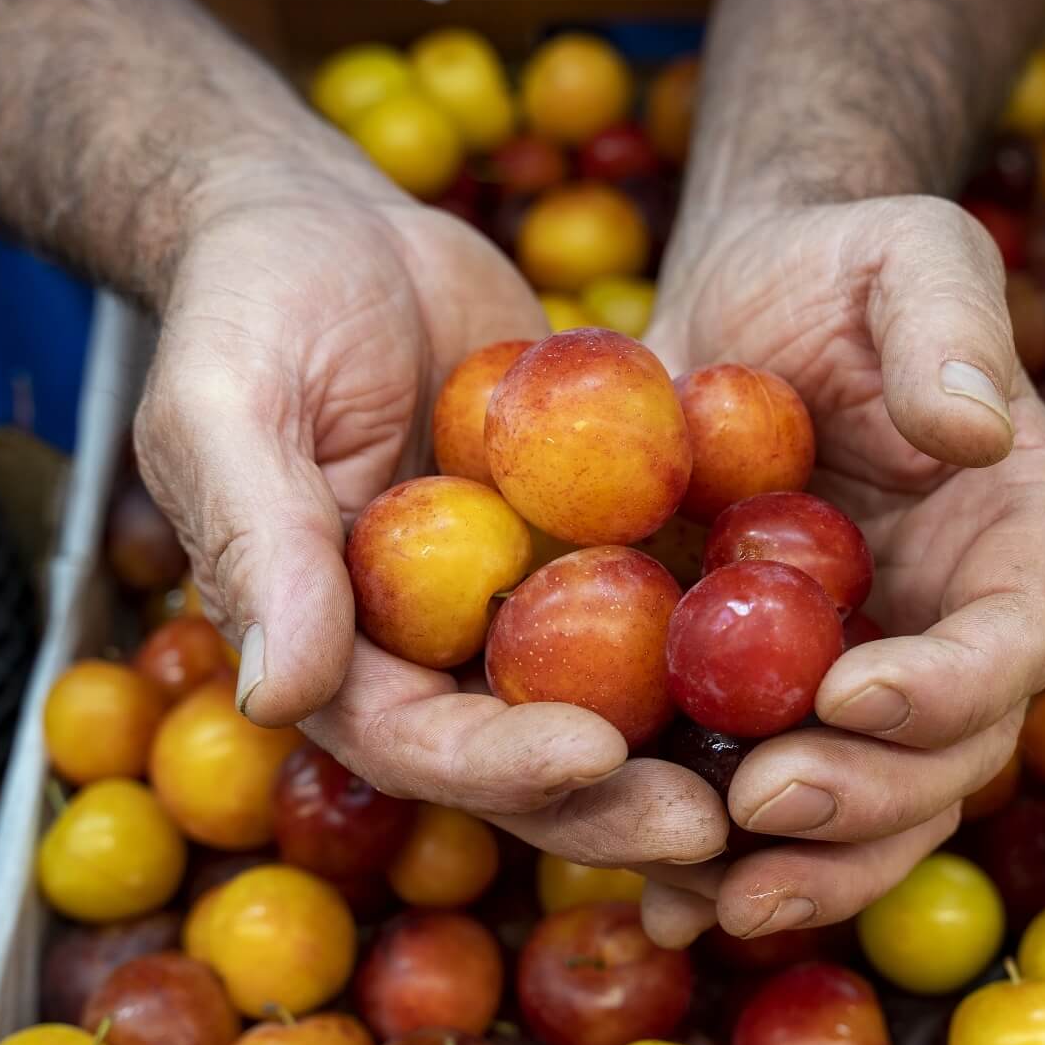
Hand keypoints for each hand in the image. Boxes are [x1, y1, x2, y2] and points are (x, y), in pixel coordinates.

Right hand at [134, 166, 728, 868]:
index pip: (418, 743)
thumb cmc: (254, 305)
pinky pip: (659, 602)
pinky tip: (814, 644)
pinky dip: (724, 632)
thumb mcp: (230, 404)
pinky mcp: (589, 551)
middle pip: (528, 759)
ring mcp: (517, 608)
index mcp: (337, 655)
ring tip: (789, 761)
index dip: (501, 766)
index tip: (595, 755)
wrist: (338, 228)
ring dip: (690, 744)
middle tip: (720, 815)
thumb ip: (257, 541)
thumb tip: (277, 695)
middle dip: (619, 799)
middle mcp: (433, 654)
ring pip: (611, 703)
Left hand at [639, 196, 1044, 945]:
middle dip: (863, 802)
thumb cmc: (840, 263)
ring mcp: (864, 681)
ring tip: (704, 895)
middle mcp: (951, 633)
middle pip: (945, 764)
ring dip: (797, 872)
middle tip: (760, 801)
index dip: (947, 688)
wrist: (744, 303)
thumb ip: (951, 325)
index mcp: (1015, 542)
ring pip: (864, 815)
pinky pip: (764, 803)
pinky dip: (721, 859)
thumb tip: (975, 427)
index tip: (850, 695)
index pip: (1011, 642)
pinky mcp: (771, 704)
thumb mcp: (907, 252)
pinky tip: (658, 893)